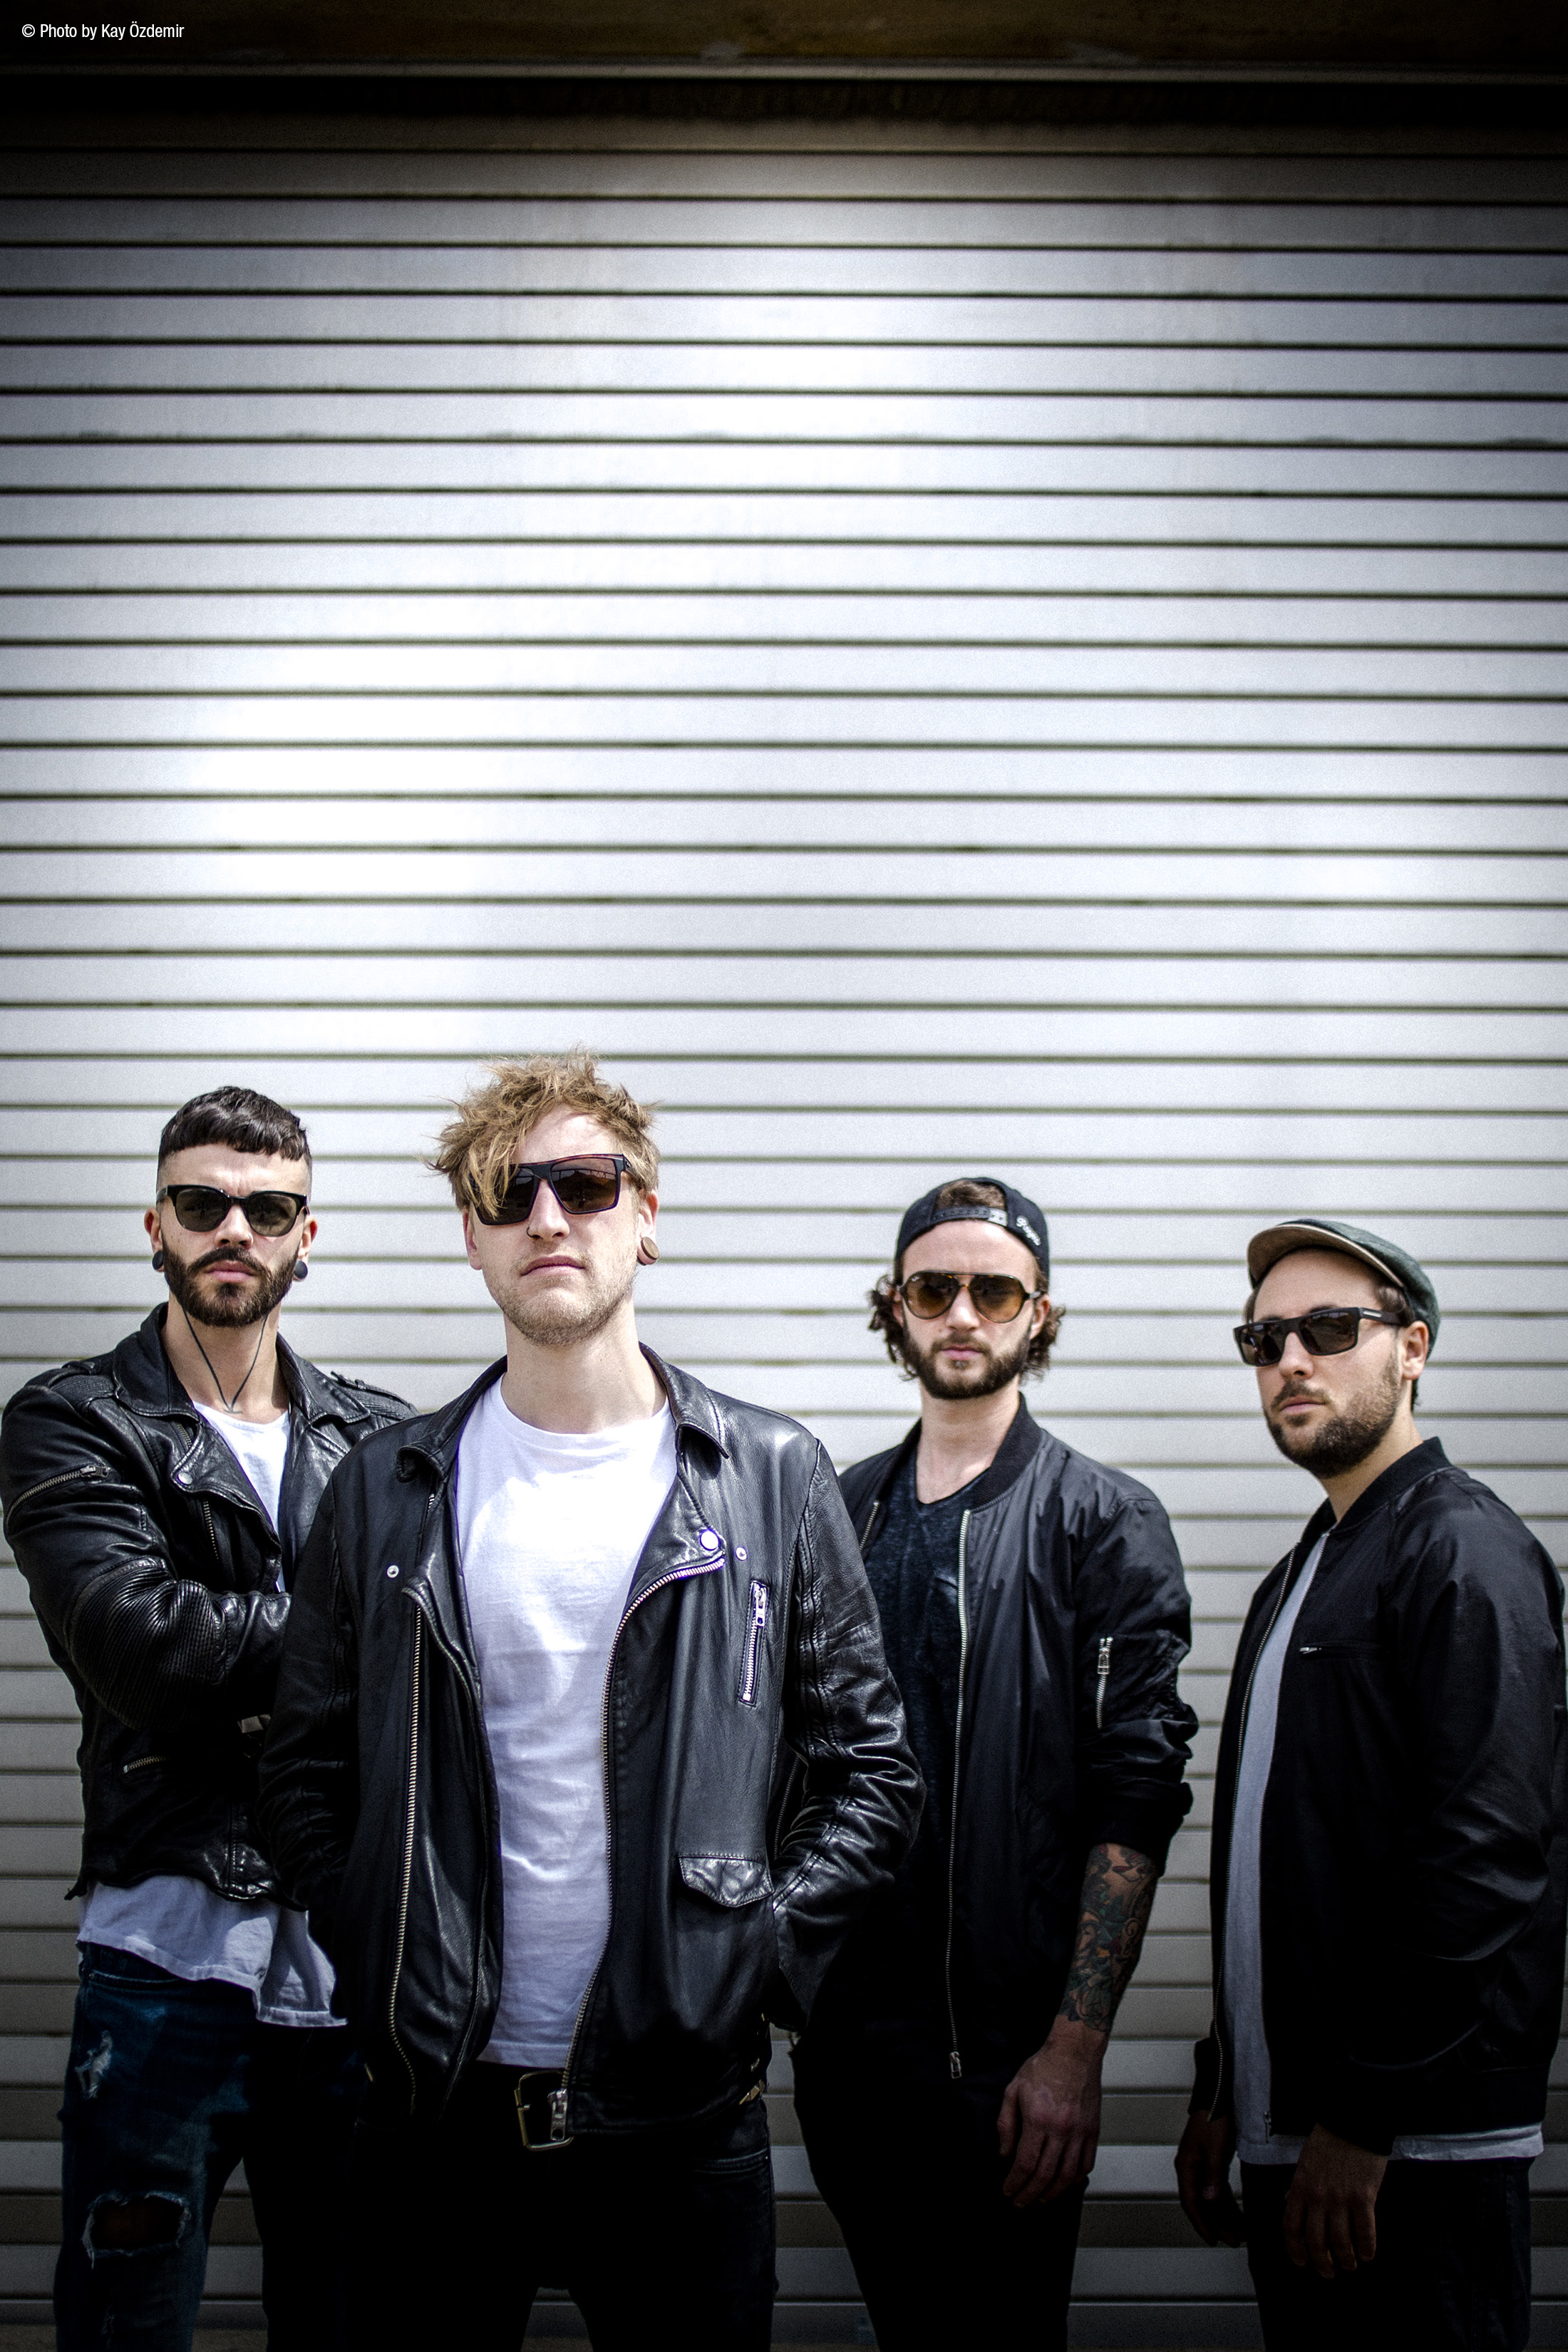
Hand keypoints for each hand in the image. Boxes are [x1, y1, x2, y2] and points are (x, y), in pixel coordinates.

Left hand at [997, 2019, 1103, 2205]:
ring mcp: (1080, 2132)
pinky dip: (1076, 2179)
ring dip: (1053, 2193)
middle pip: (1045, 2175)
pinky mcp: (1093, 2130)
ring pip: (1068, 2176)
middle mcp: (1061, 2129)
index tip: (1008, 2191)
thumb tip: (1005, 2153)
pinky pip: (1087, 2164)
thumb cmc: (1043, 2067)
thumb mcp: (1013, 2090)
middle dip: (1030, 2194)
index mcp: (1038, 2119)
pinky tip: (1064, 2183)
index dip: (1015, 2183)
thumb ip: (1006, 2124)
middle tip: (1020, 2203)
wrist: (1074, 2051)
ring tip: (1041, 2199)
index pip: (1025, 2163)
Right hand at [1175, 2108, 1244, 2245]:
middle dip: (1217, 2224)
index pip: (1191, 2202)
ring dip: (1224, 2215)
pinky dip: (1227, 2202)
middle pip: (1202, 2204)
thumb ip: (1212, 2175)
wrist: (1218, 2095)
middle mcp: (1191, 2169)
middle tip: (1233, 2240)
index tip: (1212, 2239)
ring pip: (1211, 2198)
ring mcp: (1201, 2166)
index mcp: (1187, 2166)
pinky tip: (1237, 2212)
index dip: (1201, 2223)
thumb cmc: (1213, 2117)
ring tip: (1240, 2231)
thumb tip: (1209, 2200)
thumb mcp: (1216, 2148)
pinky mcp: (1211, 2162)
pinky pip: (1218, 2189)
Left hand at [1282, 2125, 1386, 2278]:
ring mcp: (1341, 2198)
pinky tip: (1367, 2254)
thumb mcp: (1304, 2163)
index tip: (1301, 2261)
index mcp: (1300, 2187)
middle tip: (1328, 2272)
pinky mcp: (1363, 2198)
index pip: (1291, 2227)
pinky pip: (1364, 2232)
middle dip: (1322, 2263)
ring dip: (1345, 2259)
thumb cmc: (1328, 2141)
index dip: (1295, 2249)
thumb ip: (1297, 2186)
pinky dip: (1366, 2248)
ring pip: (1340, 2242)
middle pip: (1316, 2241)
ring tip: (1350, 2265)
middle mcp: (1318, 2197)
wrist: (1352, 2123)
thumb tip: (1288, 2203)